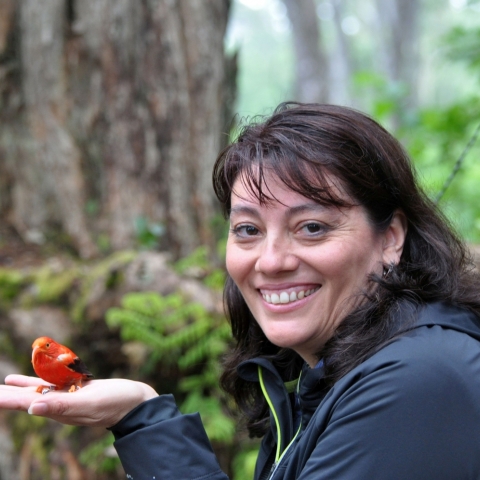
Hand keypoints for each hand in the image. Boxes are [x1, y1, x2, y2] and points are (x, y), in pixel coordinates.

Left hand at [0, 375, 157, 427]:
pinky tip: (27, 377)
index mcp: (59, 410)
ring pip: (37, 391)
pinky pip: (52, 384)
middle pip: (27, 398)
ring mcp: (68, 397)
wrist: (136, 403)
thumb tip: (33, 408)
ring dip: (18, 388)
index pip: (26, 404)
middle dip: (7, 395)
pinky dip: (37, 380)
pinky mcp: (77, 389)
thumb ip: (62, 406)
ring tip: (2, 383)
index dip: (7, 400)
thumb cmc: (116, 403)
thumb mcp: (90, 403)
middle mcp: (60, 406)